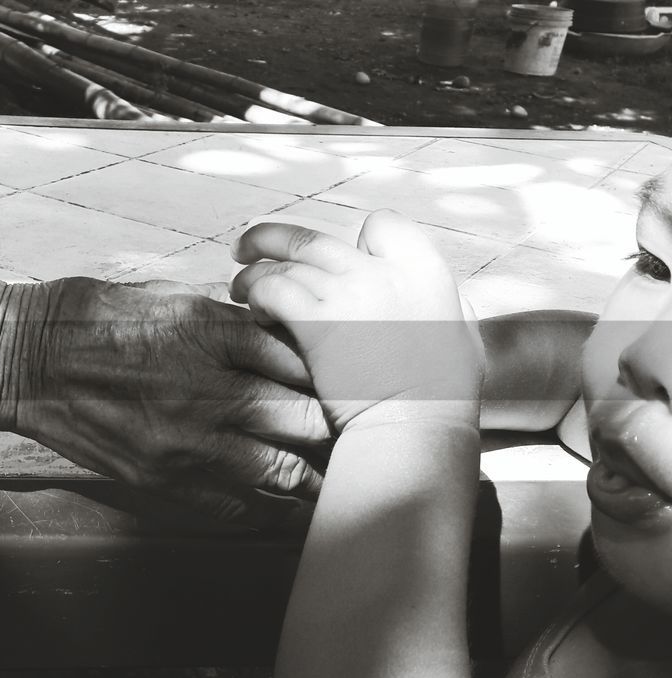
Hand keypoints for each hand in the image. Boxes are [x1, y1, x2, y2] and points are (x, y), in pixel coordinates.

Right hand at [0, 275, 331, 524]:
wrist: (23, 357)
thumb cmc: (95, 317)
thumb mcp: (172, 298)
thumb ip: (233, 325)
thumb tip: (288, 343)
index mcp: (211, 333)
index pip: (304, 358)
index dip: (336, 371)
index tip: (348, 378)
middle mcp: (205, 389)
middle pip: (306, 418)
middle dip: (335, 424)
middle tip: (352, 427)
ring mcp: (183, 440)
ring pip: (283, 471)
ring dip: (312, 473)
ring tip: (328, 472)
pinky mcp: (159, 478)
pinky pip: (235, 506)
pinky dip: (264, 504)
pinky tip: (274, 497)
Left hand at [230, 210, 483, 432]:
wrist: (415, 429)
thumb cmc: (443, 399)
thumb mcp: (463, 339)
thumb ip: (449, 310)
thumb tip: (450, 303)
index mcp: (424, 270)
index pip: (382, 223)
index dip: (356, 239)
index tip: (340, 264)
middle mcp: (382, 271)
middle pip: (311, 236)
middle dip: (272, 238)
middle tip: (247, 248)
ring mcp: (347, 292)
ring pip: (283, 260)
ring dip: (253, 272)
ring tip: (239, 287)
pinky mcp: (316, 321)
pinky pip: (272, 289)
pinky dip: (256, 295)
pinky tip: (255, 314)